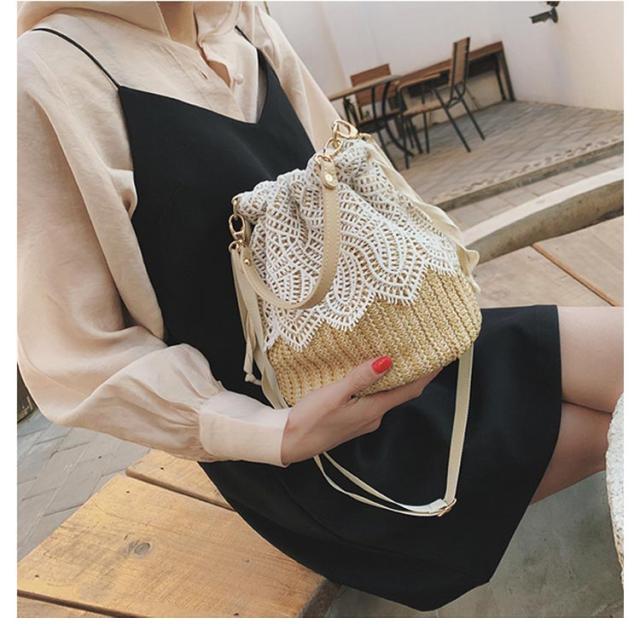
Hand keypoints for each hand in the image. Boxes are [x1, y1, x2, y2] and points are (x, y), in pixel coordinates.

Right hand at [280, 356, 440, 464]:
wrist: (288, 443)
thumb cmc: (308, 420)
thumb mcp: (333, 395)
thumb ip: (360, 378)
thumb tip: (387, 361)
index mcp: (373, 410)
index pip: (409, 391)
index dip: (427, 375)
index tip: (442, 359)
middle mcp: (373, 417)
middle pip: (400, 393)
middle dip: (413, 374)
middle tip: (421, 352)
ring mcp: (362, 421)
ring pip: (385, 397)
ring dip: (394, 380)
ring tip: (398, 357)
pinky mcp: (351, 420)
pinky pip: (373, 400)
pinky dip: (378, 386)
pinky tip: (370, 376)